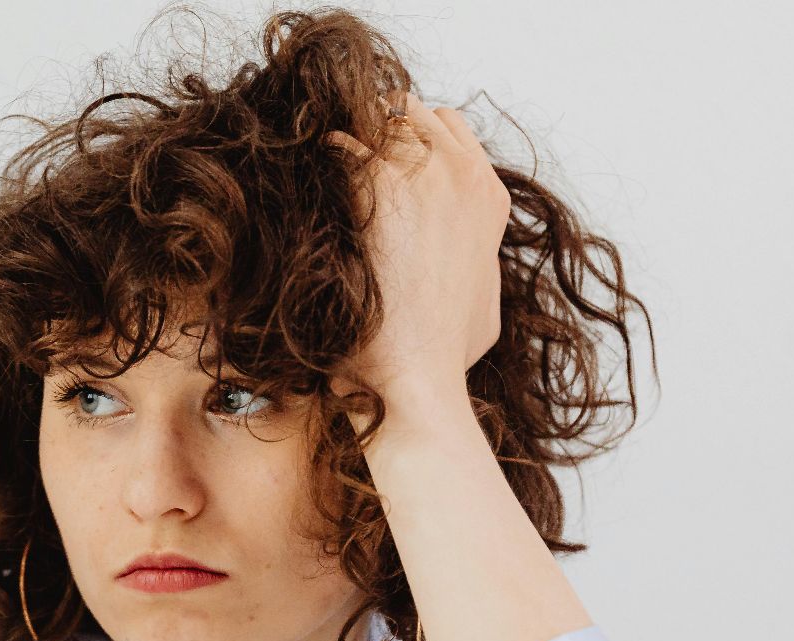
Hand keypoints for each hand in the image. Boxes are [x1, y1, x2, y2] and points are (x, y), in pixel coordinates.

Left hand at [321, 90, 509, 407]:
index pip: (449, 126)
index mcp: (490, 198)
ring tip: (319, 172)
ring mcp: (424, 171)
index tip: (378, 162)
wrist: (417, 375)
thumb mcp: (484, 310)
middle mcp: (463, 173)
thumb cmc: (444, 358)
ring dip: (346, 138)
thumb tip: (461, 266)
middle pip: (411, 112)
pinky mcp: (378, 182)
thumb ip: (475, 268)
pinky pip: (339, 143)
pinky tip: (304, 188)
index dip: (409, 139)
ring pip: (376, 118)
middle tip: (339, 160)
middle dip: (372, 129)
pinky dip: (319, 159)